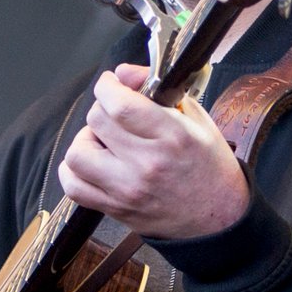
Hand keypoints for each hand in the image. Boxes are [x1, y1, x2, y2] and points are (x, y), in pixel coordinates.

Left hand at [57, 63, 248, 239]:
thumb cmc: (209, 165)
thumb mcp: (196, 118)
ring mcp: (127, 189)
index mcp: (172, 137)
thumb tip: (123, 73)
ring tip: (104, 141)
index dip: (107, 86)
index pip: (120, 104)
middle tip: (115, 113)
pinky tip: (92, 163)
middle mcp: (146, 164)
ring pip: (77, 154)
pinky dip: (74, 171)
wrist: (217, 218)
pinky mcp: (115, 208)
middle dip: (102, 109)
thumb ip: (159, 90)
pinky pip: (73, 187)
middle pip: (97, 121)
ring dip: (85, 140)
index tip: (111, 83)